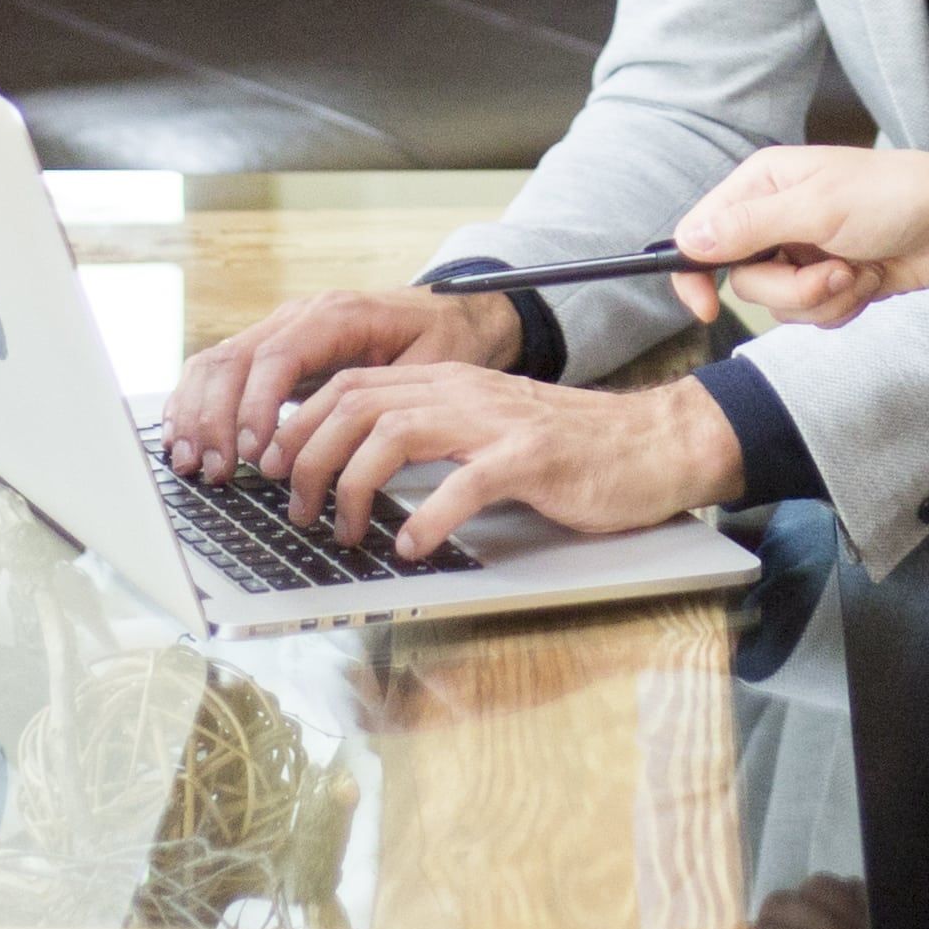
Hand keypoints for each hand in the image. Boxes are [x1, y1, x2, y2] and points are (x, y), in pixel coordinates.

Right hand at [163, 285, 515, 480]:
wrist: (449, 311)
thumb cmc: (443, 338)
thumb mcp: (434, 362)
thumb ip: (394, 394)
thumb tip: (358, 440)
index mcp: (337, 315)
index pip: (277, 357)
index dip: (257, 407)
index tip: (254, 454)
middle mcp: (298, 316)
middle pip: (234, 360)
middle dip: (215, 419)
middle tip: (215, 472)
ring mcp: (280, 330)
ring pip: (217, 363)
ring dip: (197, 415)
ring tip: (192, 464)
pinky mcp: (272, 351)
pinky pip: (220, 370)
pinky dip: (196, 404)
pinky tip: (185, 439)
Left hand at [274, 361, 743, 557]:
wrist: (654, 442)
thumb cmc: (569, 450)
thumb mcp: (485, 430)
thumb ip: (430, 437)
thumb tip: (356, 469)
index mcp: (447, 382)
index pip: (350, 385)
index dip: (300, 425)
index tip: (274, 469)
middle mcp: (464, 391)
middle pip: (357, 403)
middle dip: (309, 457)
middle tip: (295, 510)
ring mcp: (497, 421)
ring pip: (395, 433)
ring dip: (354, 487)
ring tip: (344, 531)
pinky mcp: (532, 457)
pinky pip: (465, 483)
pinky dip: (428, 517)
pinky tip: (411, 546)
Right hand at [672, 148, 928, 326]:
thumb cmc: (895, 197)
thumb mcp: (817, 208)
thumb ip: (749, 227)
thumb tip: (689, 239)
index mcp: (763, 184)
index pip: (701, 233)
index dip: (695, 273)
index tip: (704, 308)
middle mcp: (777, 217)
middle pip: (744, 281)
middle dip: (790, 288)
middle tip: (832, 271)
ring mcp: (804, 252)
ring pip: (780, 304)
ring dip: (823, 298)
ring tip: (859, 271)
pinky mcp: (831, 280)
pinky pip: (813, 314)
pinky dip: (842, 305)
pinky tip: (870, 280)